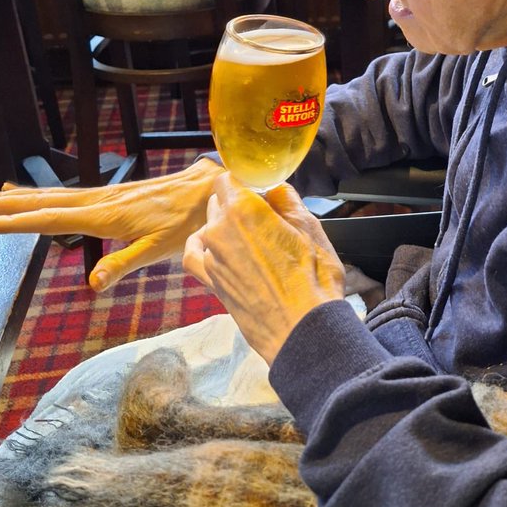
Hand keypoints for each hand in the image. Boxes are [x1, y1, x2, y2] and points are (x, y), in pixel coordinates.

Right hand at [0, 158, 222, 292]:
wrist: (211, 189)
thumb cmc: (189, 220)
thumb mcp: (160, 249)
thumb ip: (125, 264)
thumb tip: (92, 284)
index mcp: (104, 216)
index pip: (48, 220)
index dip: (13, 221)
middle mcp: (98, 201)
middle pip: (40, 204)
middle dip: (2, 205)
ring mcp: (103, 196)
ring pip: (49, 197)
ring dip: (14, 198)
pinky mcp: (110, 195)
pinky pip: (64, 195)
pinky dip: (37, 194)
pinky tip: (25, 193)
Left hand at [184, 175, 345, 366]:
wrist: (301, 328)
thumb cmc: (312, 278)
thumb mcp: (311, 228)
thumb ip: (287, 200)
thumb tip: (274, 190)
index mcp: (244, 209)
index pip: (228, 178)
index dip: (245, 182)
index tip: (260, 191)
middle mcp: (219, 229)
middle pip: (219, 202)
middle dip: (238, 204)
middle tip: (265, 220)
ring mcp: (211, 256)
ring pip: (209, 227)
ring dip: (225, 227)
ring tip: (251, 241)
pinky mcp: (210, 281)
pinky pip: (193, 255)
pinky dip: (199, 247)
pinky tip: (213, 248)